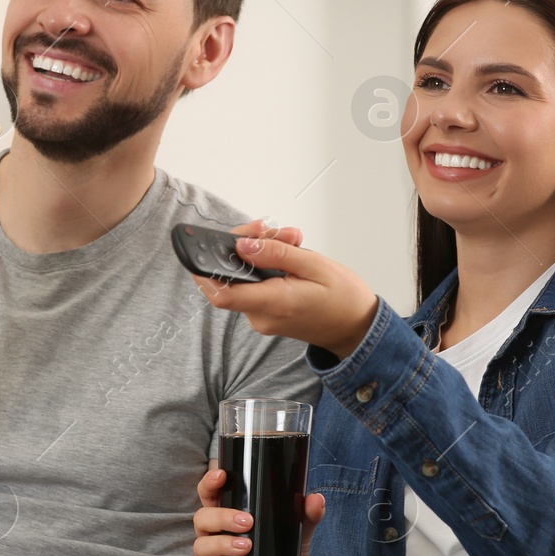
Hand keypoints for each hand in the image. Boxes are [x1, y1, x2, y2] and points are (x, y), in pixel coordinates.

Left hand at [190, 224, 378, 358]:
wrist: (357, 327)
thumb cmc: (343, 298)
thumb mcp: (314, 266)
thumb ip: (276, 254)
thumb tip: (243, 245)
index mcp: (274, 304)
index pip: (222, 293)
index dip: (203, 271)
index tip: (197, 246)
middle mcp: (261, 316)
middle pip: (233, 278)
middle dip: (244, 246)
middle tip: (269, 228)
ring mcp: (262, 317)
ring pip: (244, 279)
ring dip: (260, 253)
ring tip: (291, 239)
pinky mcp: (266, 314)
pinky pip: (255, 285)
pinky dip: (265, 266)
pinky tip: (288, 254)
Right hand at [192, 466, 324, 555]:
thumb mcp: (296, 535)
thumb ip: (306, 517)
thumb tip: (316, 499)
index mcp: (226, 518)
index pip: (209, 496)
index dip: (209, 484)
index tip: (221, 475)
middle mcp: (213, 537)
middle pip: (203, 519)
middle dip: (222, 517)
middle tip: (247, 521)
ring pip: (202, 547)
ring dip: (222, 544)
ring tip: (246, 546)